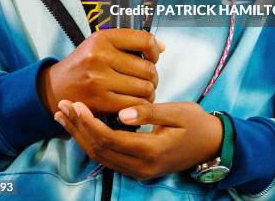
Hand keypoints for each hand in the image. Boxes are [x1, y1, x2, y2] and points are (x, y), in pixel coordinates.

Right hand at [38, 29, 163, 115]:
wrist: (56, 87)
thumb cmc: (85, 64)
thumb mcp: (101, 44)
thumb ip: (130, 42)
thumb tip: (162, 46)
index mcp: (103, 38)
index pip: (145, 40)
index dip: (155, 51)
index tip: (152, 57)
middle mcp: (100, 56)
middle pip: (148, 69)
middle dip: (153, 77)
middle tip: (147, 80)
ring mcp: (99, 80)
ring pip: (144, 89)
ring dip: (148, 93)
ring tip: (141, 91)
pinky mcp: (100, 101)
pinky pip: (134, 105)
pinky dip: (139, 106)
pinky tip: (134, 103)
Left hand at [54, 100, 223, 180]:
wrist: (212, 145)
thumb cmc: (196, 124)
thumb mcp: (177, 113)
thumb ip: (149, 112)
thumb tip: (122, 113)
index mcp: (150, 151)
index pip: (109, 138)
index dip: (89, 122)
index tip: (75, 103)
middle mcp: (141, 167)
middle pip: (99, 150)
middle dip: (78, 128)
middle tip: (62, 105)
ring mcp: (138, 171)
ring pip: (100, 156)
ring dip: (80, 135)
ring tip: (64, 115)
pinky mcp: (138, 168)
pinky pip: (108, 157)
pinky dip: (91, 141)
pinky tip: (82, 127)